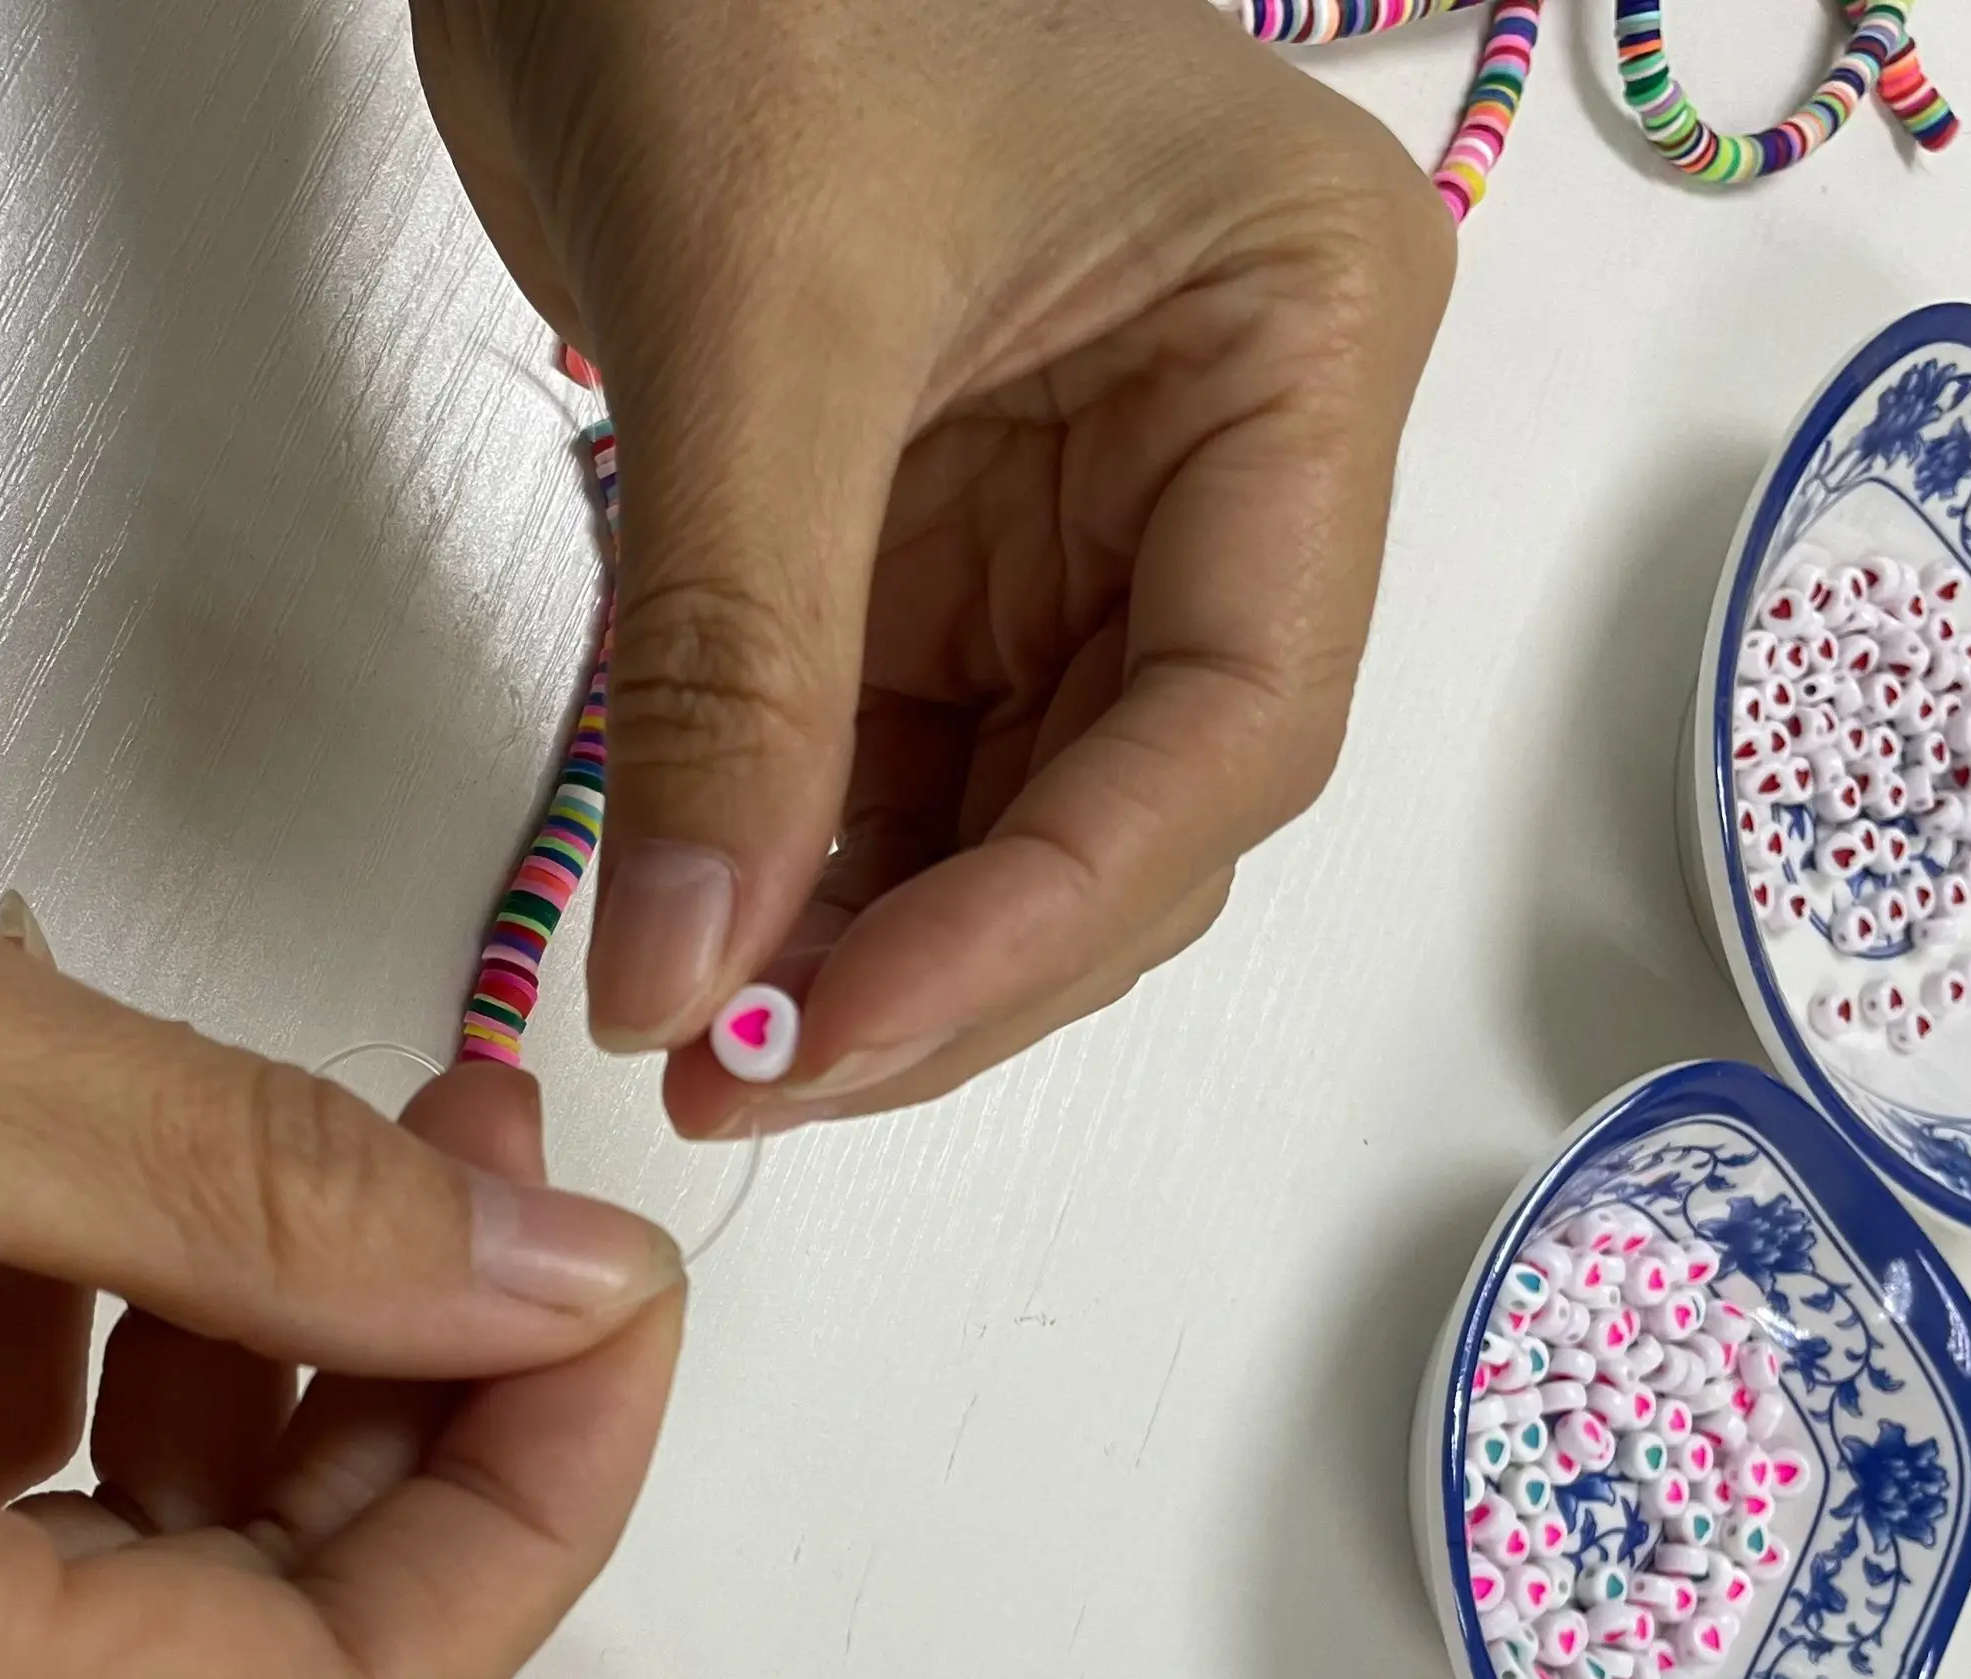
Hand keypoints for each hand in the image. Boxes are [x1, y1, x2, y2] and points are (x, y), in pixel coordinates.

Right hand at [0, 748, 683, 1678]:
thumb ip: (279, 1193)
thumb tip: (572, 1286)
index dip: (537, 1499)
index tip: (618, 1283)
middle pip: (242, 1678)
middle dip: (407, 1409)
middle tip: (469, 1147)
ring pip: (130, 1620)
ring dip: (260, 1386)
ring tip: (268, 1142)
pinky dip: (99, 1397)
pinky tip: (68, 1212)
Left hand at [414, 0, 1449, 1130]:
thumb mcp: (756, 313)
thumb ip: (734, 664)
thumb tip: (682, 976)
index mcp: (1288, 352)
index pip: (1228, 722)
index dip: (1040, 917)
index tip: (841, 1032)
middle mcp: (1213, 460)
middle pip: (1130, 809)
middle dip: (952, 964)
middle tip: (759, 1072)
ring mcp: (1067, 515)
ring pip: (1012, 817)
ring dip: (873, 947)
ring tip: (715, 1038)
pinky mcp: (923, 546)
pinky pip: (893, 763)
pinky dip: (803, 868)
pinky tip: (708, 938)